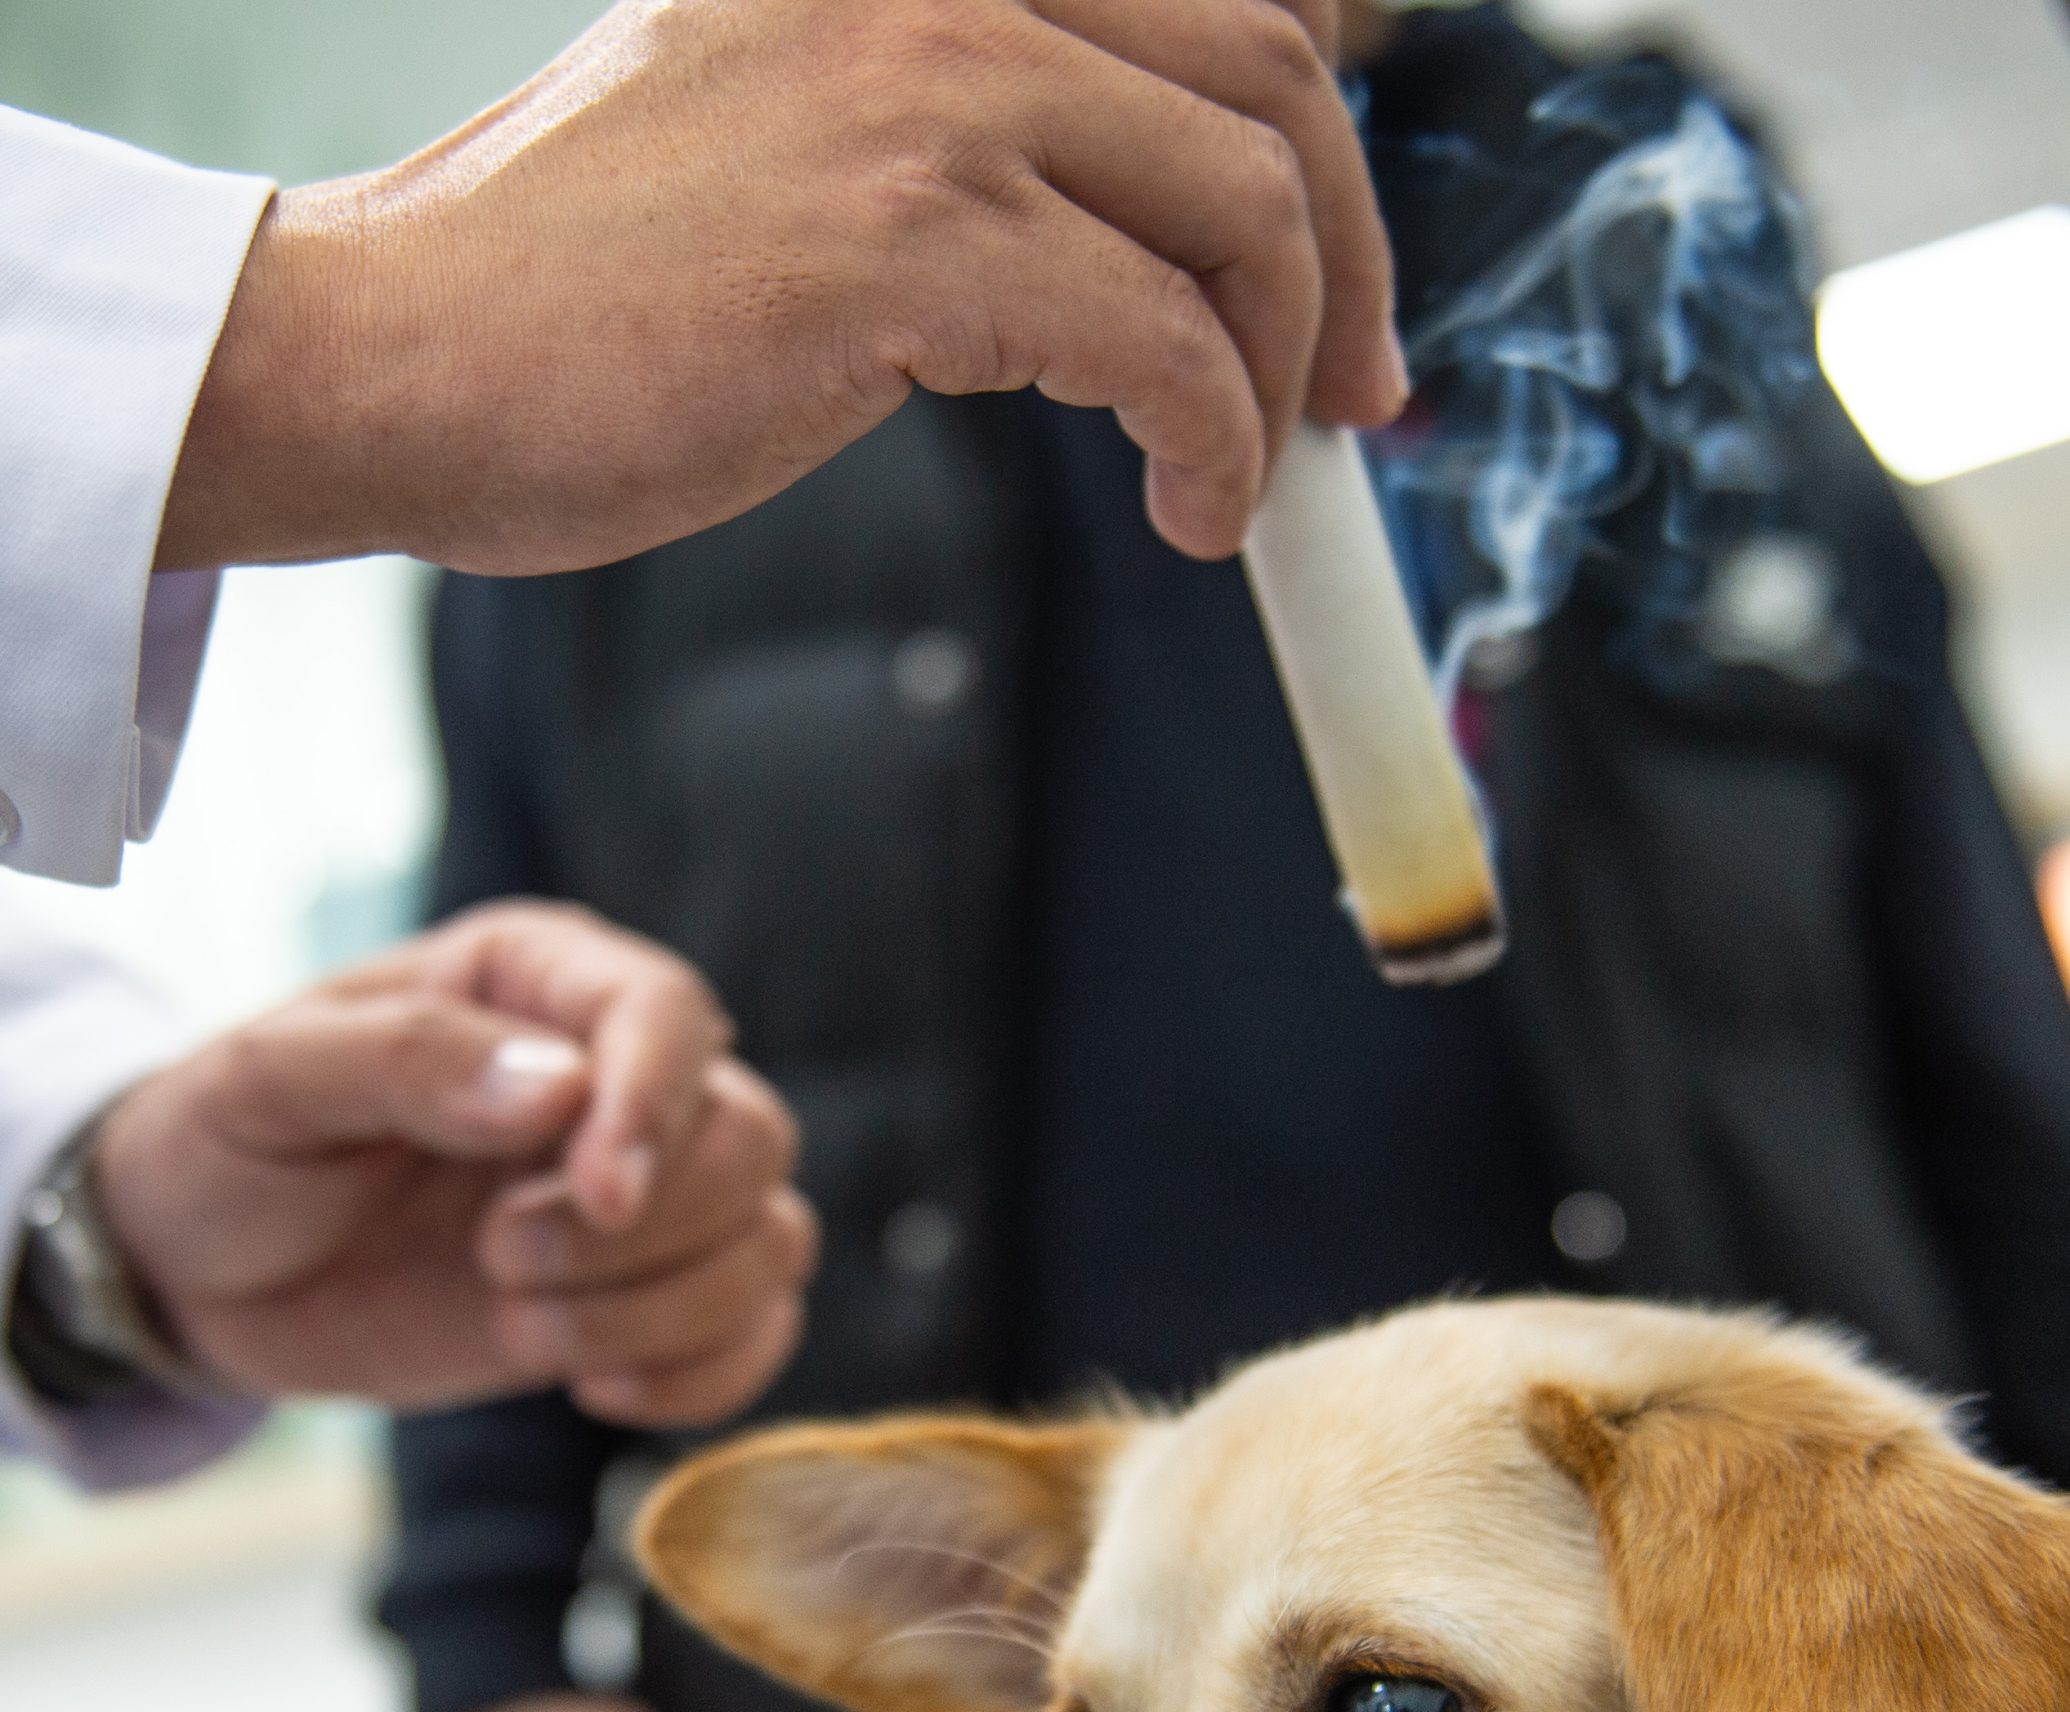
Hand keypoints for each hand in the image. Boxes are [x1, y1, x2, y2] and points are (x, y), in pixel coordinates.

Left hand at [92, 900, 816, 1422]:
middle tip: (497, 1259)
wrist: (204, 1272)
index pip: (669, 1016)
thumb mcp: (269, 1081)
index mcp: (538, 984)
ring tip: (519, 1326)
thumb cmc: (230, 1145)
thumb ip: (407, 1061)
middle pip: (749, 1138)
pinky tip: (593, 1388)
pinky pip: (759, 1331)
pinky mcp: (649, 1297)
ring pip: (769, 1239)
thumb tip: (559, 1090)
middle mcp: (620, 1079)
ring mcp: (648, 1196)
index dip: (654, 1109)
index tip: (594, 1195)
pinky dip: (704, 1376)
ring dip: (661, 1311)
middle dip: (641, 1231)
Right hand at [159, 0, 1404, 574]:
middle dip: (1350, 264)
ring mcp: (924, 84)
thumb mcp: (787, 136)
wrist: (401, 356)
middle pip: (1272, 79)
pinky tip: (1187, 515)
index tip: (1334, 287)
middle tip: (1354, 403)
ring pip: (1243, 207)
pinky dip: (1218, 444)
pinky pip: (1160, 342)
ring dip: (1285, 373)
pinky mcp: (909, 237)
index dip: (1316, 142)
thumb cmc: (574, 289)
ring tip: (1241, 483)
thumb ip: (952, 130)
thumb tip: (1110, 227)